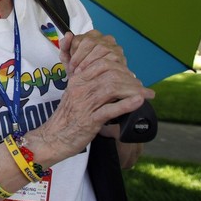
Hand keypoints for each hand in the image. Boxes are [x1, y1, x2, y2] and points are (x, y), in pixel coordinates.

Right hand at [29, 30, 153, 164]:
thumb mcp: (75, 93)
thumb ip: (89, 82)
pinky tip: (138, 102)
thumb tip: (112, 76)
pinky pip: (110, 109)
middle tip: (142, 87)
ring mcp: (85, 104)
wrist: (54, 137)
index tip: (131, 76)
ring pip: (112, 89)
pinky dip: (127, 105)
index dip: (121, 67)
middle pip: (110, 74)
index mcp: (78, 80)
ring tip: (146, 94)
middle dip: (131, 79)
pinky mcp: (89, 121)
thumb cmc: (67, 117)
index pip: (103, 64)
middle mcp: (81, 89)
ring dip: (133, 90)